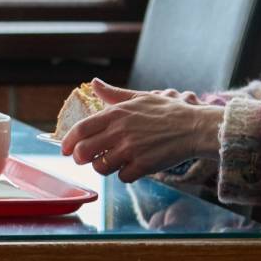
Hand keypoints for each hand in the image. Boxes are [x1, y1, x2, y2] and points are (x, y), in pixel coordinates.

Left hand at [61, 79, 223, 182]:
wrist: (194, 127)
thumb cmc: (168, 112)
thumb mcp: (139, 98)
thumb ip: (114, 94)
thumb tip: (94, 83)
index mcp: (116, 114)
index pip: (81, 128)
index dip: (69, 141)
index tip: (65, 149)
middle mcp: (120, 131)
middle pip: (84, 151)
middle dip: (80, 158)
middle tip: (84, 159)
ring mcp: (131, 150)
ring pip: (101, 167)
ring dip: (103, 167)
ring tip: (112, 162)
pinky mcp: (143, 165)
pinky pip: (122, 177)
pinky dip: (124, 174)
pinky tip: (132, 167)